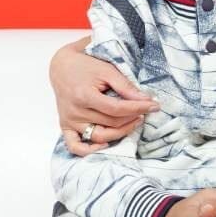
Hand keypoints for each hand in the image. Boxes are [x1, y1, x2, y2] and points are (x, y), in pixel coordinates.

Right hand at [50, 37, 159, 155]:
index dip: (137, 108)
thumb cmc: (86, 66)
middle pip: (110, 123)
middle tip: (146, 111)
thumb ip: (125, 86)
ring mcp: (70, 121)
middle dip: (132, 118)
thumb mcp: (107, 71)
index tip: (154, 105)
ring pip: (99, 136)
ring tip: (135, 122)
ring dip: (120, 132)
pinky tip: (106, 145)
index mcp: (84, 95)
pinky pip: (75, 146)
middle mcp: (75, 111)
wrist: (62, 67)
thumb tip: (145, 99)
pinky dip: (89, 150)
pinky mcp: (65, 127)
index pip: (117, 109)